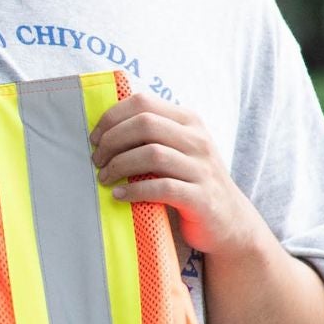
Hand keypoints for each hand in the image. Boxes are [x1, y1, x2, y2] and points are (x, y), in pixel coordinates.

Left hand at [89, 93, 266, 257]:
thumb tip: (106, 130)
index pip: (144, 103)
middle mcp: (197, 139)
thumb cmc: (192, 183)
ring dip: (119, 165)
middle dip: (112, 141)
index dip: (112, 118)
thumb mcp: (179, 150)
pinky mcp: (199, 197)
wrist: (228, 220)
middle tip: (97, 160)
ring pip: (152, 154)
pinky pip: (161, 188)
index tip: (95, 138)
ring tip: (103, 178)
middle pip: (145, 124)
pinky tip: (119, 195)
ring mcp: (201, 168)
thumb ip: (154, 136)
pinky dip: (134, 191)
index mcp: (189, 121)